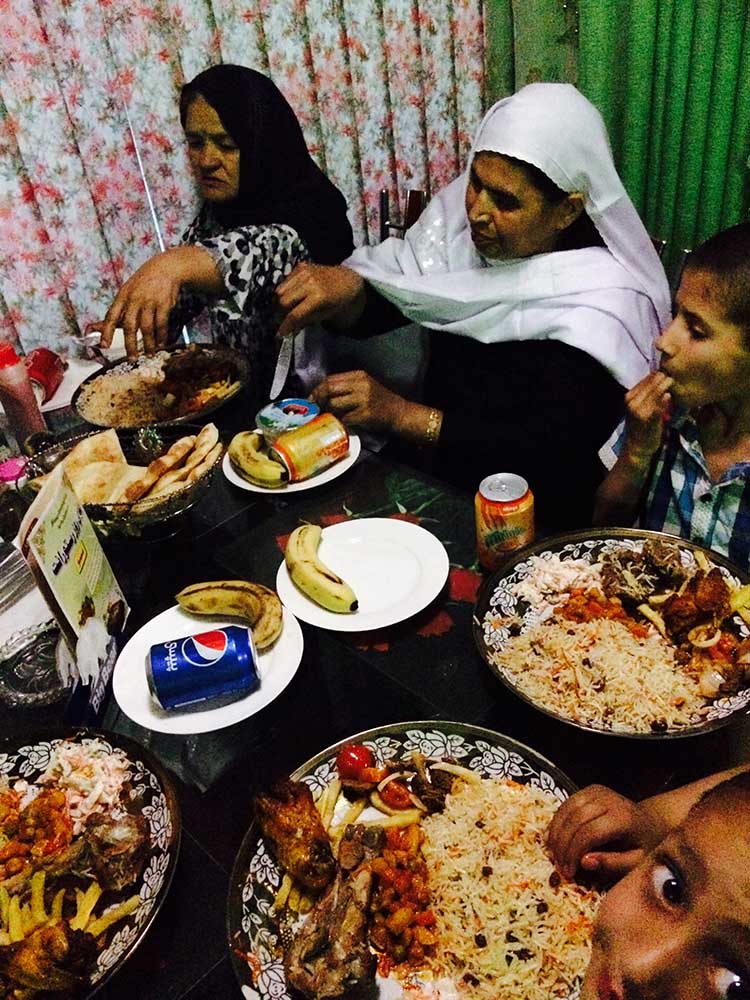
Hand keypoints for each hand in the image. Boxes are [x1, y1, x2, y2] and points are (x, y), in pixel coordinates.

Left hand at [94, 246, 215, 357]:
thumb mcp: (129, 290)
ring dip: (148, 343)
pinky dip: (161, 336)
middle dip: (130, 345)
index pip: (111, 316)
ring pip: (147, 328)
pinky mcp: (164, 303)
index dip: (107, 332)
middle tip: (132, 358)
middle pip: (130, 326)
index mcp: (123, 296)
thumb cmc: (145, 281)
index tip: (104, 346)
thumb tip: (107, 325)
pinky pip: (161, 324)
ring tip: (149, 353)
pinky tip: (162, 343)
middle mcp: (135, 299)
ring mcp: (149, 301)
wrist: (165, 268)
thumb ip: (121, 308)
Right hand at [276, 263, 364, 337]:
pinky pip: (284, 281)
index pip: (294, 314)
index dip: (286, 325)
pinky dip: (286, 290)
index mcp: (318, 297)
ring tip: (290, 307)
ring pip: (280, 291)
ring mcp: (305, 272)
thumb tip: (290, 329)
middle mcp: (310, 282)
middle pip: (283, 301)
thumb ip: (306, 321)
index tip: (281, 332)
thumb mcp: (325, 315)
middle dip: (282, 313)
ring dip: (282, 301)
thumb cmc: (338, 299)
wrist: (347, 280)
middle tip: (286, 319)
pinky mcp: (301, 266)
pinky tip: (294, 295)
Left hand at [309, 370, 404, 433]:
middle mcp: (360, 384)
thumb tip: (322, 395)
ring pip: (334, 403)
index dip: (318, 389)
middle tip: (314, 408)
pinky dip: (338, 422)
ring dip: (328, 412)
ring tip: (328, 416)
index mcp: (359, 376)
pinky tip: (339, 424)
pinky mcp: (365, 414)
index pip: (331, 379)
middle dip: (318, 399)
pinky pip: (344, 418)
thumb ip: (347, 387)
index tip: (312, 399)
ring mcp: (363, 399)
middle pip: (329, 388)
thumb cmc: (380, 402)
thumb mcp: (365, 387)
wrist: (399, 413)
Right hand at [547, 784, 664, 880]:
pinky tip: (553, 839)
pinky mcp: (590, 790)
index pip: (589, 833)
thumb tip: (584, 862)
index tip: (568, 872)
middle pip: (575, 820)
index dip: (574, 853)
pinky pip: (566, 804)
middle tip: (557, 865)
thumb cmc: (644, 846)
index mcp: (623, 818)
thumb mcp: (635, 862)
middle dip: (562, 845)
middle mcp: (609, 799)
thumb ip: (612, 864)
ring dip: (555, 833)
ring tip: (552, 854)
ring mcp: (598, 791)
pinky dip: (557, 822)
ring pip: (567, 810)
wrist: (651, 822)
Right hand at [622, 371, 672, 465]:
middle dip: (663, 377)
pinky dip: (664, 399)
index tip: (669, 369)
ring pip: (655, 392)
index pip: (645, 380)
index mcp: (630, 397)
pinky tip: (669, 396)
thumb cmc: (641, 428)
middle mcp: (633, 402)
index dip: (657, 374)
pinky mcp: (648, 418)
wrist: (637, 448)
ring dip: (665, 385)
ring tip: (674, 380)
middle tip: (676, 372)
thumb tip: (661, 380)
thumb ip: (648, 396)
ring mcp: (640, 409)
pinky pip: (658, 405)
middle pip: (650, 384)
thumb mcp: (640, 409)